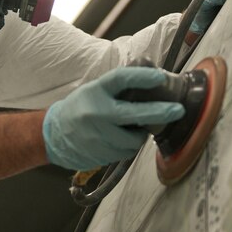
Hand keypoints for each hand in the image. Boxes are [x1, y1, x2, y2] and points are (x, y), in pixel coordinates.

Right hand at [43, 67, 184, 170]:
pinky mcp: (101, 155)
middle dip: (161, 112)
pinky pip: (126, 152)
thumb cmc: (80, 108)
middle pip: (135, 113)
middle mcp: (97, 113)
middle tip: (177, 110)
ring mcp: (99, 136)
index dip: (143, 77)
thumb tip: (151, 78)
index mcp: (96, 92)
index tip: (160, 76)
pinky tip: (121, 138)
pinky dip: (129, 145)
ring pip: (134, 138)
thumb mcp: (95, 90)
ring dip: (140, 133)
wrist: (54, 136)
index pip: (121, 79)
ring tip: (133, 127)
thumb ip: (118, 88)